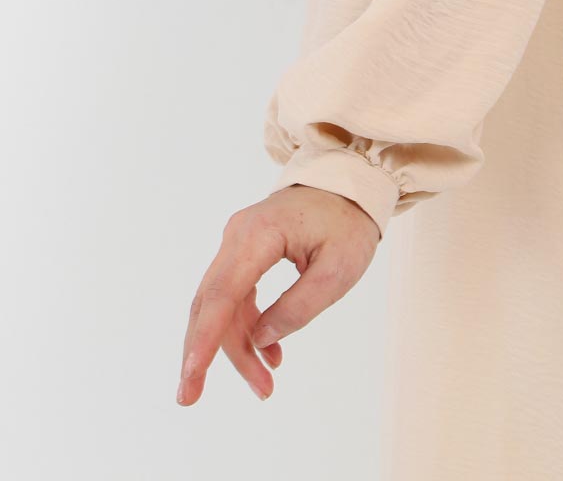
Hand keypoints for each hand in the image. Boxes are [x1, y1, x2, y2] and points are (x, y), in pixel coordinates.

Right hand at [178, 183, 381, 405]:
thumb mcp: (338, 270)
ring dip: (236, 347)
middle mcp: (238, 236)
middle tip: (192, 400)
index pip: (223, 294)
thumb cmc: (348, 223)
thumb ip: (299, 307)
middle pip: (213, 304)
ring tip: (265, 384)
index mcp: (259, 234)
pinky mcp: (243, 252)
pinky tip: (268, 355)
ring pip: (221, 305)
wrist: (349, 184)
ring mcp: (237, 242)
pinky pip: (234, 296)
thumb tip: (260, 340)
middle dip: (205, 355)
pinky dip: (246, 328)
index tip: (190, 378)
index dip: (204, 340)